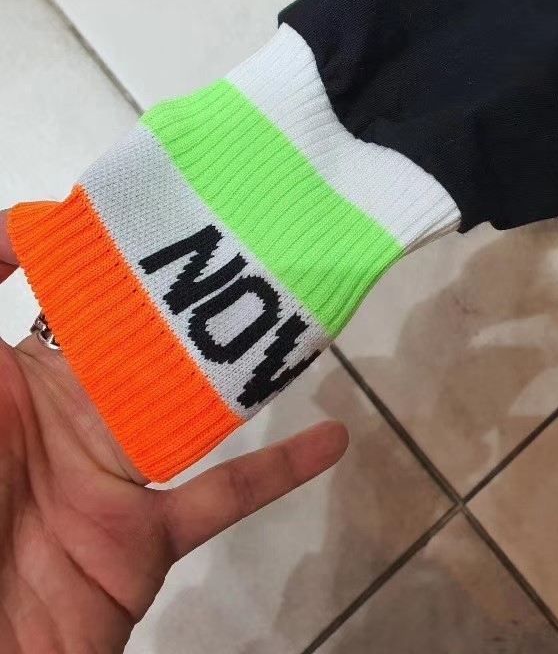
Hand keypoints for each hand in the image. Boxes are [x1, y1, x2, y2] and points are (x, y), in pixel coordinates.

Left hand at [0, 210, 347, 652]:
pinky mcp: (146, 539)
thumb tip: (23, 223)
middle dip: (190, 302)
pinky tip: (332, 439)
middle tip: (250, 246)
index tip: (156, 210)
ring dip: (242, 370)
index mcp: (17, 378)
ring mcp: (112, 478)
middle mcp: (69, 418)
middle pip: (143, 346)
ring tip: (296, 316)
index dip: (106, 255)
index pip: (68, 299)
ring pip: (192, 409)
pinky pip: (222, 498)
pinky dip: (279, 470)